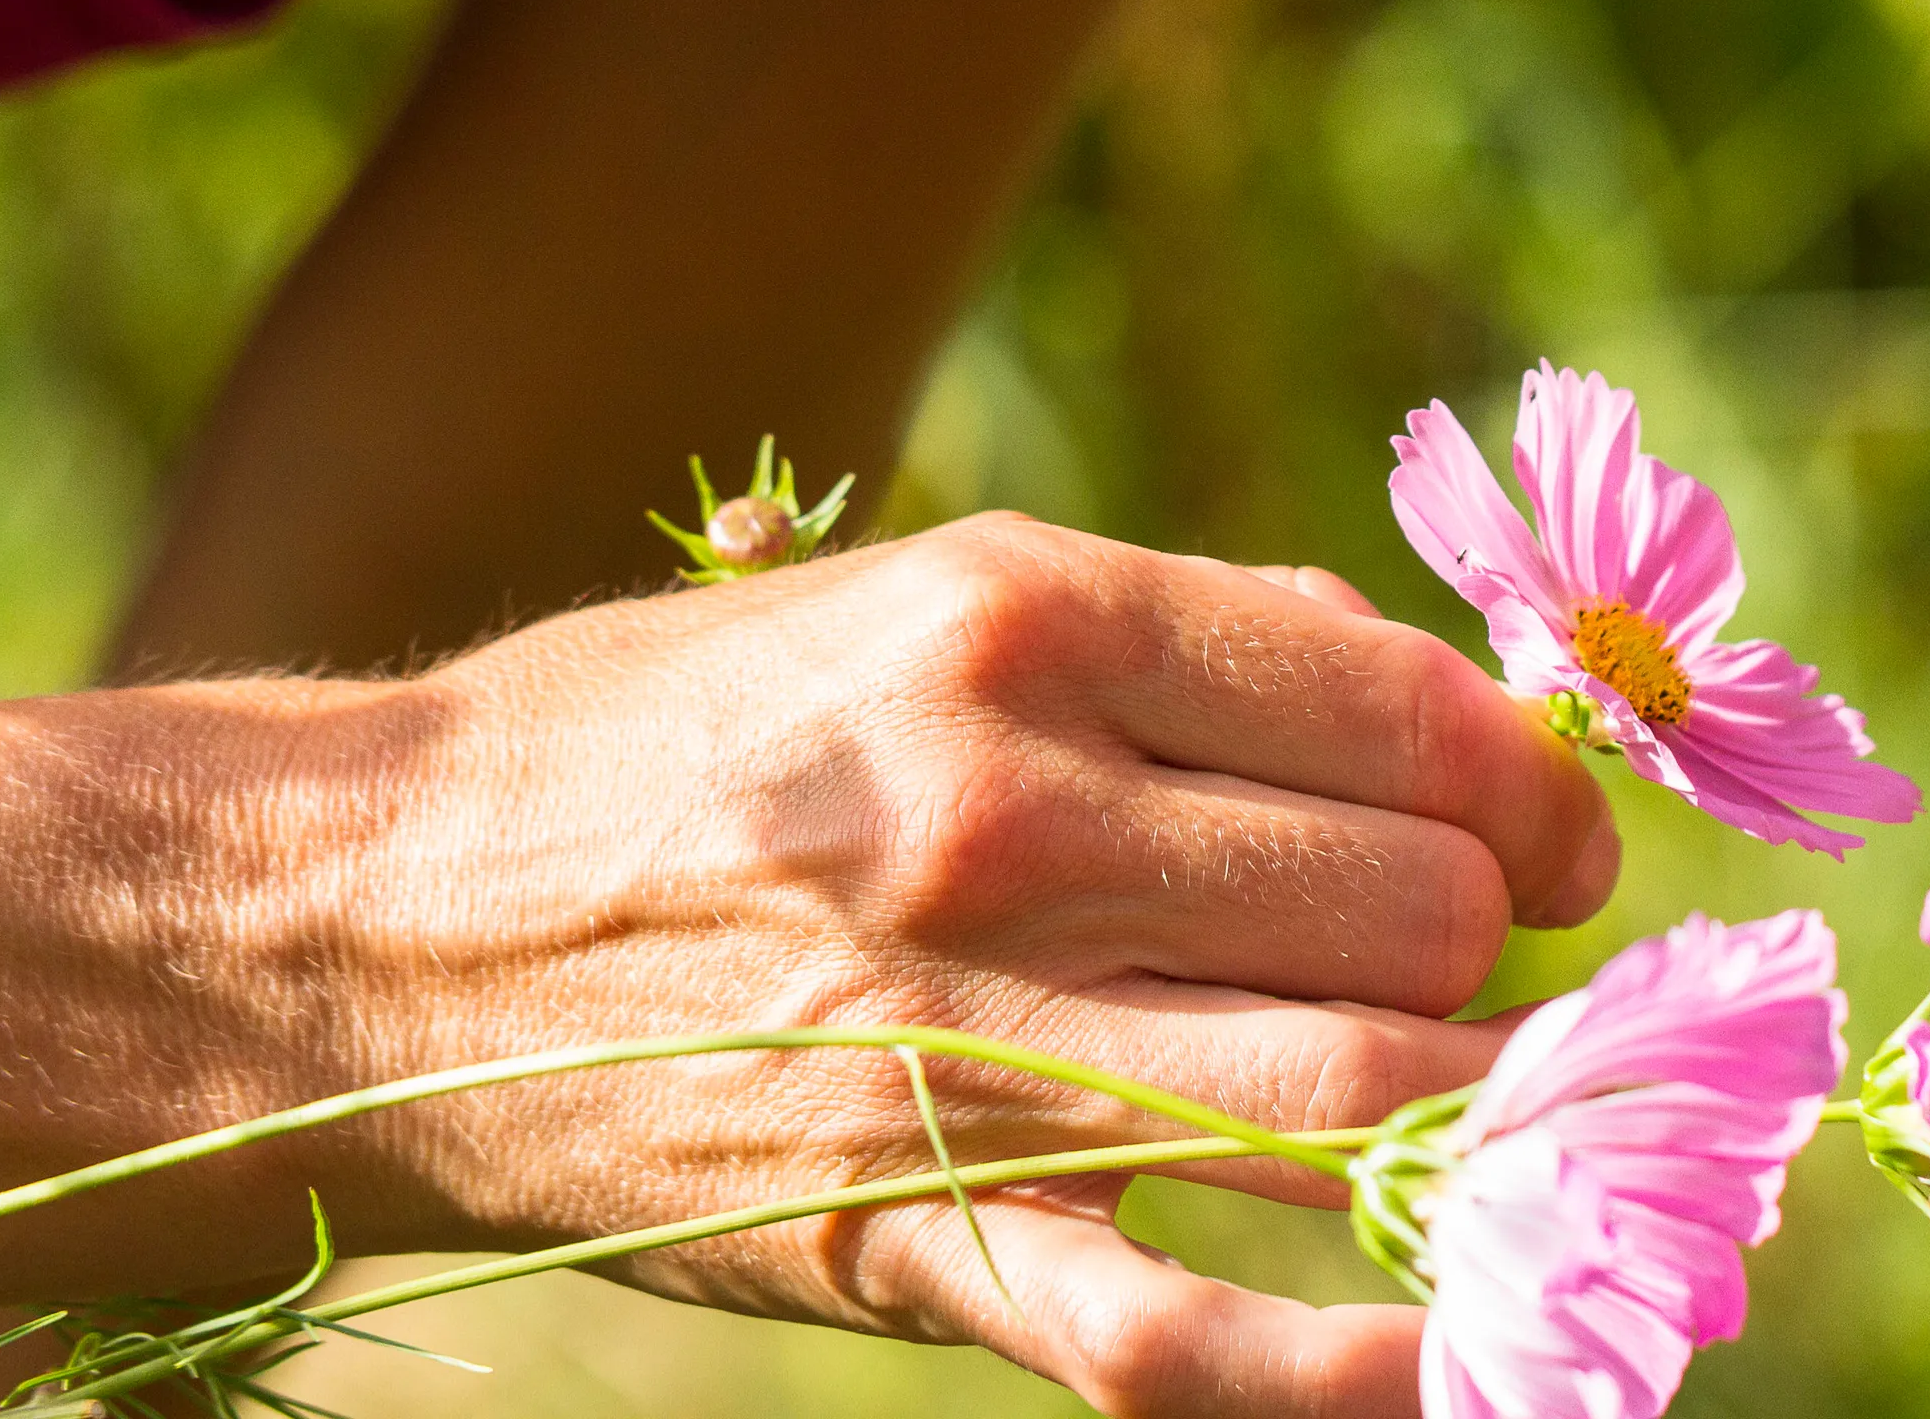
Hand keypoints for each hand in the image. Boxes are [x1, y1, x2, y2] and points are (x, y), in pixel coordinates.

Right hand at [334, 516, 1614, 1413]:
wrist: (365, 925)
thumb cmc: (671, 732)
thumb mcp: (921, 589)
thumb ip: (1189, 632)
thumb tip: (1426, 691)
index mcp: (1031, 628)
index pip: (1409, 720)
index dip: (1541, 790)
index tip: (1564, 840)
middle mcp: (1014, 824)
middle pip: (1413, 913)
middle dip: (1510, 948)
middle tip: (1520, 970)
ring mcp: (962, 1046)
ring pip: (1358, 1096)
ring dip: (1489, 1116)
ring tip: (1521, 1106)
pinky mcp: (901, 1237)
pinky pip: (1179, 1334)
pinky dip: (1353, 1363)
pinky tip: (1470, 1348)